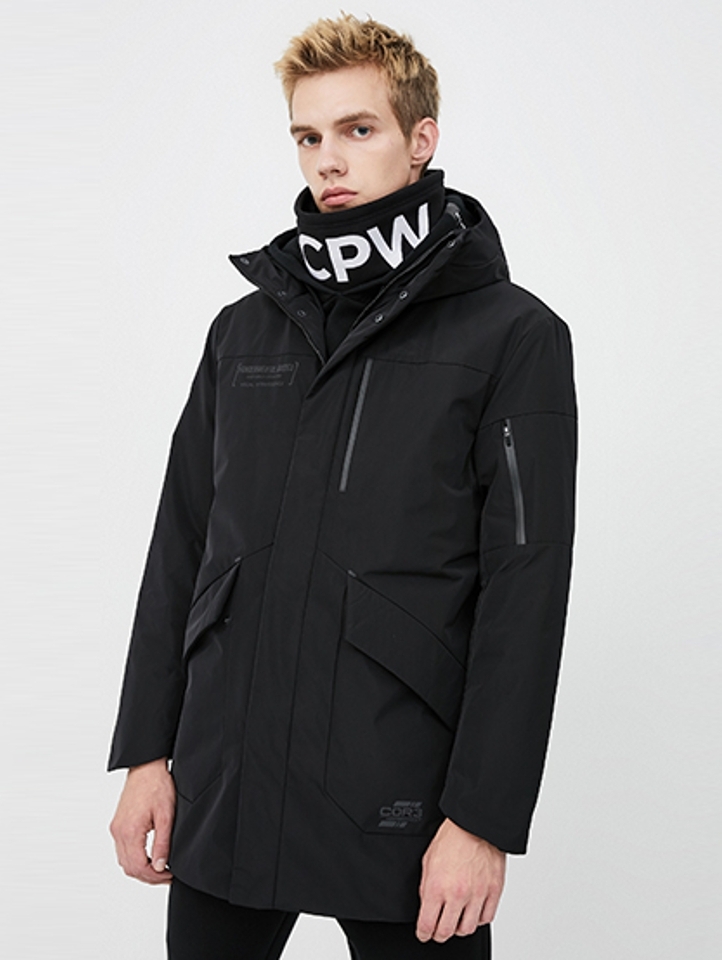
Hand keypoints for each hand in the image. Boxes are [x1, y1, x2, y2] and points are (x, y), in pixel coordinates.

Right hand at [109, 757, 175, 884]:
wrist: (146, 767)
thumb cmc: (157, 786)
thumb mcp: (166, 816)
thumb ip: (163, 843)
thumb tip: (161, 866)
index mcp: (130, 831)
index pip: (139, 867)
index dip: (155, 877)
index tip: (169, 876)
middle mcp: (119, 831)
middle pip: (129, 867)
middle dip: (148, 876)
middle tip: (166, 875)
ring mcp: (116, 828)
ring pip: (124, 861)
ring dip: (140, 868)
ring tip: (159, 868)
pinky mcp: (117, 824)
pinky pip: (122, 850)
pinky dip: (134, 858)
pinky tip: (148, 856)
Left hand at [416, 817, 505, 941]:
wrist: (475, 824)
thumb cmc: (452, 837)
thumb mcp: (427, 860)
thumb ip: (426, 887)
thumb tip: (426, 905)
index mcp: (437, 887)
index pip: (427, 925)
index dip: (423, 933)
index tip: (423, 933)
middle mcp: (457, 894)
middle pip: (446, 932)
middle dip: (439, 935)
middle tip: (437, 930)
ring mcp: (477, 894)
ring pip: (467, 929)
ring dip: (459, 928)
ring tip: (456, 920)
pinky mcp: (493, 891)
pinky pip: (487, 918)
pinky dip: (479, 919)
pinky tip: (473, 911)